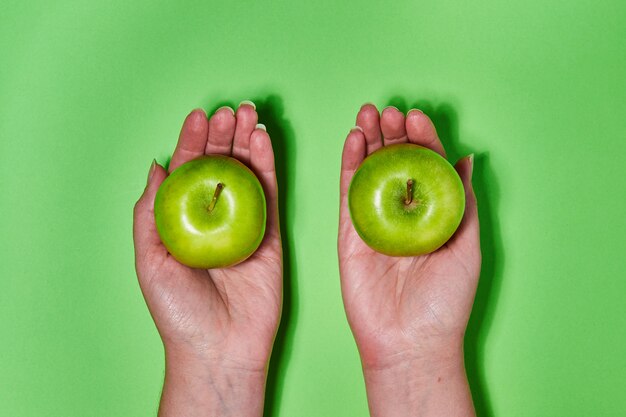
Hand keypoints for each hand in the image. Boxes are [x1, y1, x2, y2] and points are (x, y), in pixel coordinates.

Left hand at [133, 104, 280, 415]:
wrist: (219, 347)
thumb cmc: (178, 310)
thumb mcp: (149, 257)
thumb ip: (150, 211)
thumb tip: (155, 166)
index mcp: (183, 221)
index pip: (188, 172)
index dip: (191, 142)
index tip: (197, 116)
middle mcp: (214, 217)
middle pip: (220, 167)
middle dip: (222, 135)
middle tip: (228, 111)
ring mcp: (245, 223)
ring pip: (247, 173)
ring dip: (247, 141)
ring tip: (247, 114)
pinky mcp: (272, 233)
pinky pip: (271, 193)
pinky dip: (268, 165)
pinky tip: (263, 141)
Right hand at [338, 105, 479, 415]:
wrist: (411, 340)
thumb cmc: (446, 300)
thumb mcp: (467, 244)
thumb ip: (461, 200)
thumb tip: (467, 158)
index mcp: (432, 214)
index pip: (425, 166)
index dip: (421, 139)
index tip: (416, 116)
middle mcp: (402, 213)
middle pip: (394, 163)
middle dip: (392, 133)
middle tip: (389, 110)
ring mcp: (373, 221)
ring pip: (368, 171)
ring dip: (368, 140)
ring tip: (369, 112)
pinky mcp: (348, 232)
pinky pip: (347, 192)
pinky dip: (348, 163)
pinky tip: (353, 139)